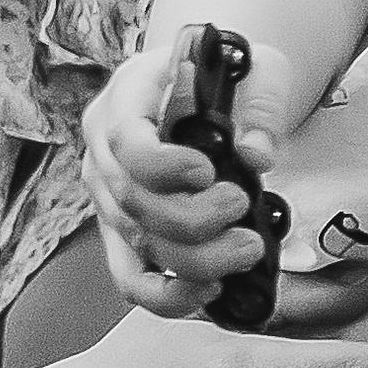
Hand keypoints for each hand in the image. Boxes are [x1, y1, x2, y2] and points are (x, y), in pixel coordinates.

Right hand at [81, 38, 294, 317]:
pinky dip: (169, 296)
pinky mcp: (125, 235)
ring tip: (247, 249)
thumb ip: (261, 107)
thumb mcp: (256, 71)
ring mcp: (110, 197)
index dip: (162, 165)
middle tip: (243, 208)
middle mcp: (106, 150)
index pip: (125, 140)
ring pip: (135, 244)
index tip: (208, 171)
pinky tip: (211, 289)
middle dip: (192, 220)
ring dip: (193, 260)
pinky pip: (133, 279)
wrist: (216, 89)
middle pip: (131, 201)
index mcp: (127, 97)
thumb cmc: (232, 77)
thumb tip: (258, 155)